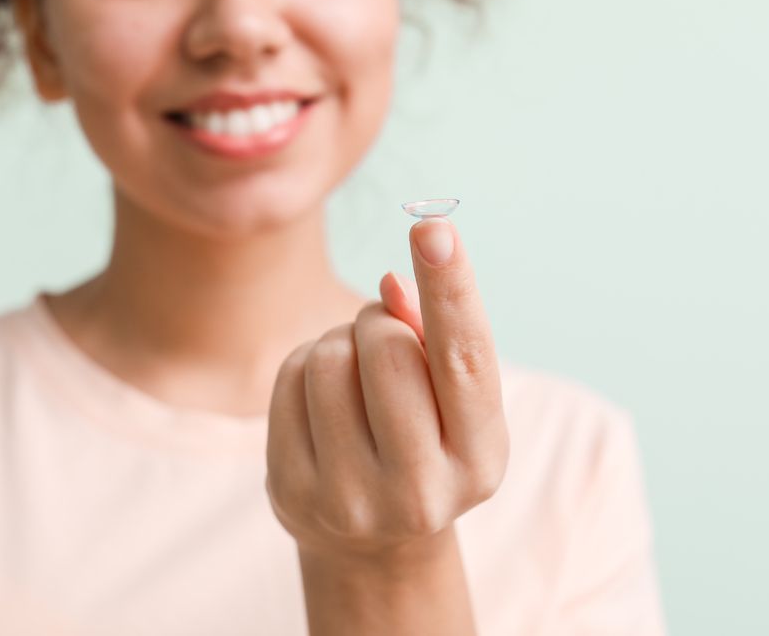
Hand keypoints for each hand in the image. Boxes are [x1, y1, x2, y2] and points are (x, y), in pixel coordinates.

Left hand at [265, 218, 508, 565]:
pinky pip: (289, 378)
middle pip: (385, 347)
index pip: (464, 360)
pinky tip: (323, 398)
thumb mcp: (451, 404)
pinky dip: (305, 366)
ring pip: (329, 357)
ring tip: (355, 374)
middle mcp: (421, 491)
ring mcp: (350, 497)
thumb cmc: (425, 445)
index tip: (432, 227)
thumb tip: (390, 284)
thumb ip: (434, 340)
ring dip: (341, 342)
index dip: (451, 289)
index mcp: (480, 460)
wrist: (374, 541)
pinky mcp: (292, 490)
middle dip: (380, 320)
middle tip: (383, 335)